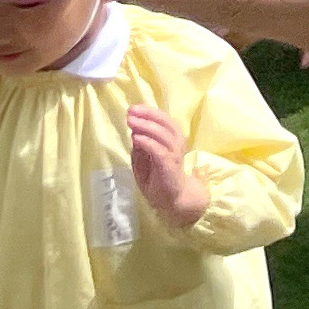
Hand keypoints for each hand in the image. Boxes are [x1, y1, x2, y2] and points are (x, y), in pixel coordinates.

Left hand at [121, 103, 209, 230]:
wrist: (172, 199)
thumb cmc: (158, 178)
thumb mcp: (144, 160)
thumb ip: (140, 147)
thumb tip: (135, 132)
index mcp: (172, 139)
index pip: (164, 119)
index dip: (150, 112)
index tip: (133, 108)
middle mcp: (176, 143)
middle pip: (166, 122)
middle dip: (148, 115)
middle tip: (131, 111)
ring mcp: (174, 154)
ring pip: (163, 134)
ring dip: (146, 126)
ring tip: (131, 122)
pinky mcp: (169, 165)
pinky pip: (159, 150)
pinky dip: (148, 143)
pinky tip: (136, 138)